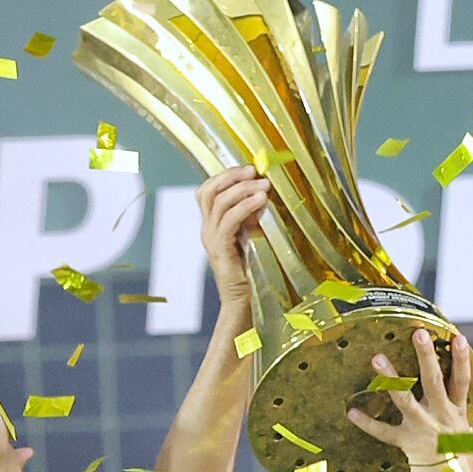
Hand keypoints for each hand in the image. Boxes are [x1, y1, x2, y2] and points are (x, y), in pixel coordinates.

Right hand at [198, 166, 271, 310]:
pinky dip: (245, 206)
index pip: (208, 190)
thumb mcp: (252, 236)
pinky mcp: (220, 249)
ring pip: (218, 202)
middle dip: (231, 176)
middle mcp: (208, 229)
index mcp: (213, 224)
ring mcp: (211, 238)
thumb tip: (262, 193)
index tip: (249, 169)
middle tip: (255, 172)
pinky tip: (262, 201)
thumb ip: (253, 216)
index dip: (226, 175)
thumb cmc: (253, 271)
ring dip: (243, 189)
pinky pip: (229, 220)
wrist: (246, 302)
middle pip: (208, 191)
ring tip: (265, 186)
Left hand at [350, 337, 472, 471]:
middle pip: (435, 381)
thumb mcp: (466, 441)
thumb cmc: (461, 469)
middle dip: (426, 356)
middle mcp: (443, 418)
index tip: (457, 336)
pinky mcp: (409, 446)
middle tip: (418, 333)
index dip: (461, 359)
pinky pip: (385, 433)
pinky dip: (368, 423)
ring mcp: (425, 431)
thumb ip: (459, 423)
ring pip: (407, 400)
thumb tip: (457, 413)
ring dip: (391, 378)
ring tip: (377, 358)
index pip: (462, 381)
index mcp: (458, 415)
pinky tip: (352, 412)